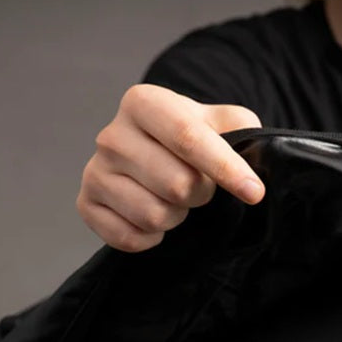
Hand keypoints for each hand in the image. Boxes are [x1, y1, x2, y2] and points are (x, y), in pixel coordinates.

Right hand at [77, 84, 264, 252]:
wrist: (154, 153)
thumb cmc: (193, 139)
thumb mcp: (222, 122)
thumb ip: (242, 131)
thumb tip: (253, 161)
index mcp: (144, 103)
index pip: (189, 139)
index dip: (226, 169)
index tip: (255, 192)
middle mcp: (112, 135)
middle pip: (177, 185)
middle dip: (200, 196)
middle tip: (199, 188)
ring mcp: (95, 171)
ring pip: (154, 216)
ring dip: (176, 218)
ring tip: (174, 201)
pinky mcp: (86, 205)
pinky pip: (129, 238)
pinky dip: (151, 238)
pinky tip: (153, 219)